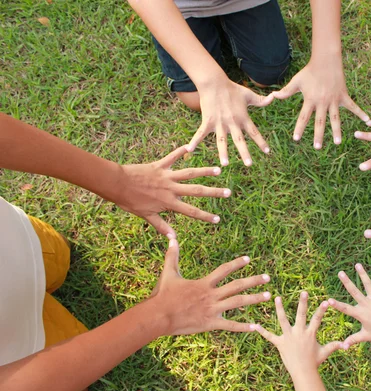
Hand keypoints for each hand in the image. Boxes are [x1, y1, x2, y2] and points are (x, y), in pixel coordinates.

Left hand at [114, 146, 230, 237]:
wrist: (117, 184)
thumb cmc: (130, 201)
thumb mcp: (146, 216)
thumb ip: (161, 226)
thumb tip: (173, 239)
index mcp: (168, 202)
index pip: (191, 211)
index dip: (205, 216)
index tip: (218, 219)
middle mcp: (171, 188)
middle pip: (196, 191)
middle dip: (213, 192)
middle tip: (228, 192)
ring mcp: (166, 176)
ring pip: (189, 173)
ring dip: (205, 171)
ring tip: (218, 170)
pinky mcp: (159, 165)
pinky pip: (172, 157)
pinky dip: (180, 151)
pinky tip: (189, 147)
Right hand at [150, 238, 271, 334]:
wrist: (158, 315)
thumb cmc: (163, 295)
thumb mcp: (168, 273)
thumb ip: (172, 255)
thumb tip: (171, 238)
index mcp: (204, 283)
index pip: (224, 270)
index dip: (237, 264)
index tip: (248, 259)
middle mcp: (211, 295)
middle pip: (237, 285)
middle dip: (254, 281)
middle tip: (268, 278)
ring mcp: (212, 309)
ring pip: (238, 303)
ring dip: (254, 299)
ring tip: (268, 296)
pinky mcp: (210, 323)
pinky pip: (230, 325)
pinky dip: (243, 327)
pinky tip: (256, 327)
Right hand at [187, 77, 273, 165]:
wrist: (214, 82)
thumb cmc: (232, 88)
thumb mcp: (248, 94)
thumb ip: (261, 100)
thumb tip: (273, 98)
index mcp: (243, 117)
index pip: (254, 132)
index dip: (261, 142)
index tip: (267, 152)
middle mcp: (232, 122)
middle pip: (239, 140)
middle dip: (244, 152)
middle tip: (249, 164)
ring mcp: (219, 122)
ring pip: (222, 140)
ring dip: (223, 152)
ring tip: (225, 164)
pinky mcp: (208, 120)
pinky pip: (201, 133)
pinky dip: (195, 141)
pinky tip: (189, 149)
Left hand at [252, 292, 342, 375]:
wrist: (303, 373)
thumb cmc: (314, 362)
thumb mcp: (325, 352)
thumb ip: (335, 346)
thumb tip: (347, 344)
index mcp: (310, 334)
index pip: (317, 319)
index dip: (322, 310)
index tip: (325, 301)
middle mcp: (299, 333)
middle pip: (301, 315)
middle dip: (302, 303)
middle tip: (303, 292)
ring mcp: (288, 337)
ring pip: (283, 320)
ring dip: (280, 309)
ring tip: (277, 298)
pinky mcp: (280, 344)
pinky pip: (269, 336)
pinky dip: (262, 331)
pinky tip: (255, 325)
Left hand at [272, 59, 368, 148]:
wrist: (326, 60)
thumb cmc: (310, 72)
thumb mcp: (296, 81)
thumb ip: (285, 91)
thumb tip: (272, 96)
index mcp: (310, 100)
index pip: (303, 117)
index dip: (299, 128)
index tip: (296, 139)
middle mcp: (322, 102)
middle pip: (320, 122)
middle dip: (318, 135)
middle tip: (317, 148)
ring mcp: (334, 100)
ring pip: (335, 118)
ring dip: (337, 131)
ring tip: (337, 142)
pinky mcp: (343, 96)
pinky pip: (353, 106)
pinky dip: (360, 113)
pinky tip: (367, 120)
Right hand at [328, 264, 370, 347]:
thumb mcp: (365, 336)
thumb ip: (353, 339)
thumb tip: (342, 347)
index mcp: (361, 313)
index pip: (346, 308)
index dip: (337, 304)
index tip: (328, 299)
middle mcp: (367, 304)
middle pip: (355, 291)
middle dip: (347, 282)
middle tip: (340, 273)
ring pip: (368, 284)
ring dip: (363, 274)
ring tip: (357, 265)